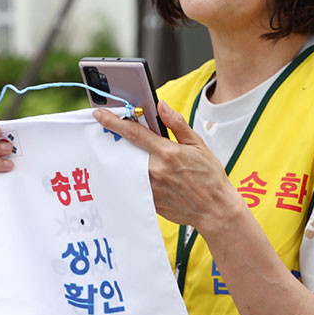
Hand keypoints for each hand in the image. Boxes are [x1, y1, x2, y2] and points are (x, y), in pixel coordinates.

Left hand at [94, 100, 242, 232]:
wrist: (214, 208)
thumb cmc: (210, 176)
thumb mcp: (198, 145)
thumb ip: (177, 124)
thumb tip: (161, 106)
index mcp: (167, 152)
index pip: (134, 133)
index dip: (114, 122)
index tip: (99, 114)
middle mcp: (155, 169)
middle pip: (127, 150)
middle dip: (121, 142)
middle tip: (117, 138)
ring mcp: (150, 187)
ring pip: (129, 168)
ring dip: (128, 161)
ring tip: (142, 161)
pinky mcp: (149, 201)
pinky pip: (135, 185)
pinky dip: (135, 178)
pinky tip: (146, 178)